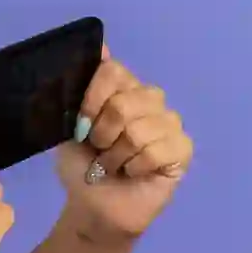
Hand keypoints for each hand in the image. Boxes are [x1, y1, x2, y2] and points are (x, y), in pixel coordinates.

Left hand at [54, 45, 192, 239]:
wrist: (94, 207)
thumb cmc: (82, 167)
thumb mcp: (68, 128)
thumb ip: (78, 91)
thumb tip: (100, 44)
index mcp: (122, 88)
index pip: (113, 71)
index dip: (93, 98)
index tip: (81, 125)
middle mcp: (149, 99)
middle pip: (125, 101)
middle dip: (103, 134)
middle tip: (99, 151)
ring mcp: (170, 123)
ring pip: (139, 130)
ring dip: (117, 156)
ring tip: (114, 165)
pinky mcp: (183, 149)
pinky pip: (158, 150)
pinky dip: (136, 167)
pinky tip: (134, 173)